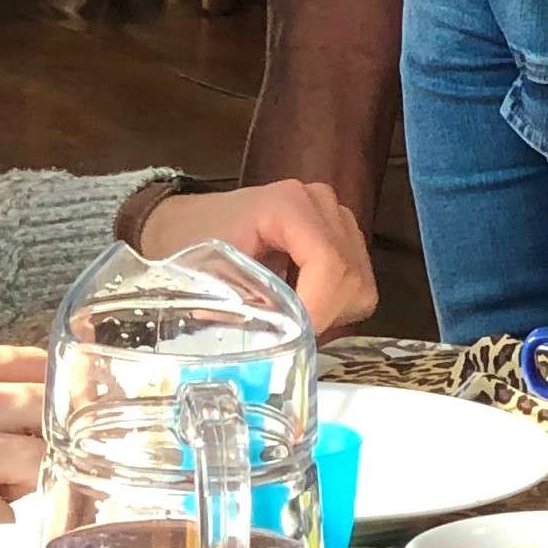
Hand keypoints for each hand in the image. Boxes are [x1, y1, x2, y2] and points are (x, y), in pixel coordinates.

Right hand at [0, 343, 45, 547]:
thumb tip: (46, 408)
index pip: (45, 368)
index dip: (60, 397)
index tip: (63, 417)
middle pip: (56, 416)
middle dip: (48, 442)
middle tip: (21, 463)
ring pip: (43, 465)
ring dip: (28, 483)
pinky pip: (16, 516)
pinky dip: (1, 524)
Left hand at [143, 180, 376, 331]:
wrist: (187, 222)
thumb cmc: (192, 242)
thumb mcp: (208, 278)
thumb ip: (243, 309)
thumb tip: (273, 345)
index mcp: (289, 204)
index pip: (329, 264)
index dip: (319, 309)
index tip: (295, 342)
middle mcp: (321, 203)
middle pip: (351, 276)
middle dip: (324, 317)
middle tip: (289, 338)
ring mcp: (336, 216)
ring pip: (360, 283)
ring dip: (332, 313)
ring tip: (293, 318)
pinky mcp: (343, 234)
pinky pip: (359, 282)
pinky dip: (336, 304)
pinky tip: (302, 303)